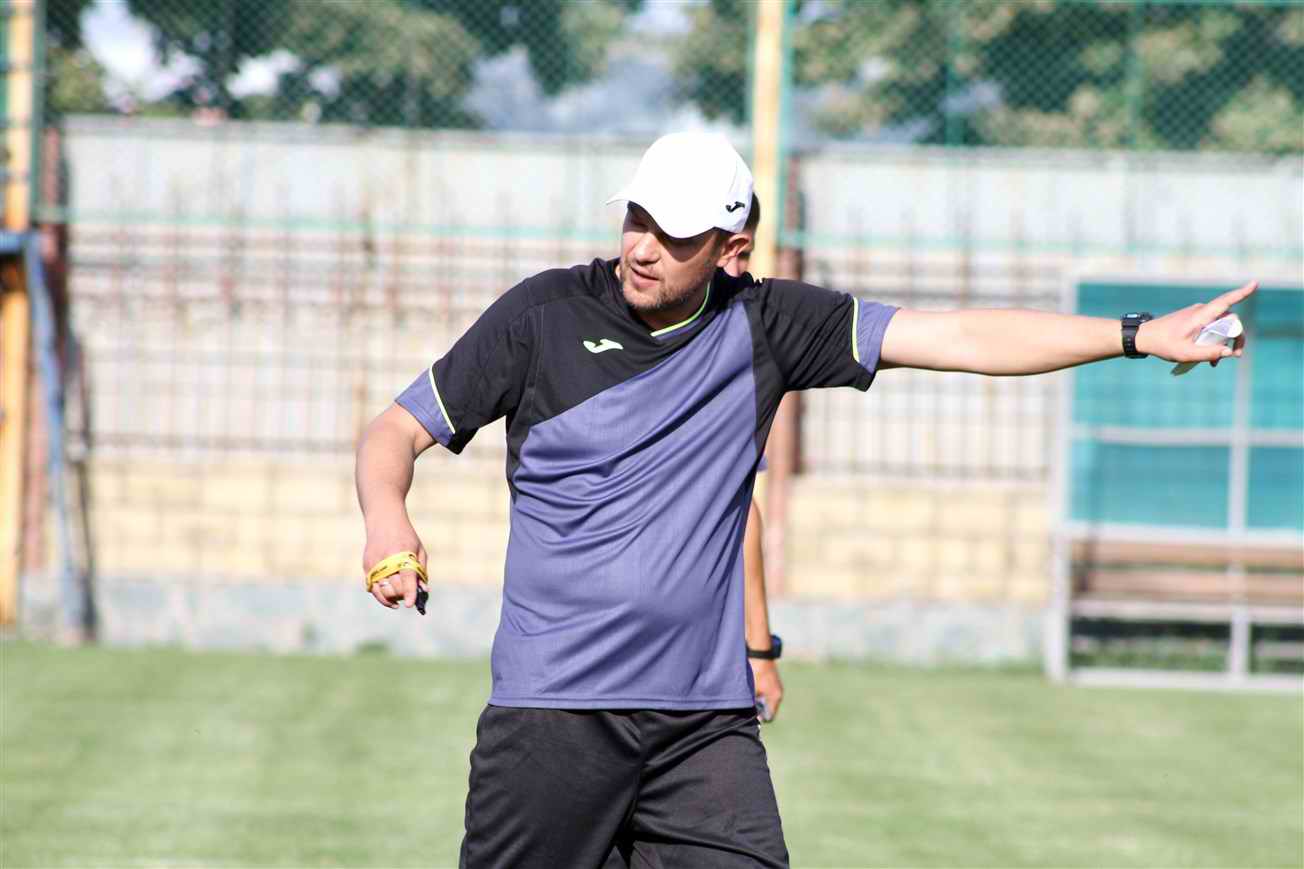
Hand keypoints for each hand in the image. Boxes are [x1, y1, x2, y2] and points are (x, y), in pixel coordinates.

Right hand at [362, 521, 427, 609]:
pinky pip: (373, 587)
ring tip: (399, 596)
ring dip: (392, 598)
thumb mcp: (419, 549)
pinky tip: (390, 596)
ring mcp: (374, 564)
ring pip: (381, 591)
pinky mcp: (366, 566)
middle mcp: (386, 560)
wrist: (384, 521)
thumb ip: (421, 571)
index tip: (410, 604)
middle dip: (403, 595)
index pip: (407, 578)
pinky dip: (382, 595)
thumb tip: (423, 591)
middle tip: (408, 595)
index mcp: (403, 554)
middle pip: (394, 587)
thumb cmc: (406, 536)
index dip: (409, 593)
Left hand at [750, 658, 783, 722]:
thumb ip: (753, 704)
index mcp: (775, 698)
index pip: (770, 717)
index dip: (760, 719)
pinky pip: (767, 693)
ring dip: (759, 701)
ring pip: (767, 701)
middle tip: (749, 706)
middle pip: (769, 709)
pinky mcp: (773, 681)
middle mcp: (778, 694)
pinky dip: (760, 694)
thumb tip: (752, 714)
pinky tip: (752, 689)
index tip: (752, 715)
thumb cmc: (756, 672)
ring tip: (750, 697)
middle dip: (759, 710)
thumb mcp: (752, 690)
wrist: (760, 653)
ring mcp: (776, 687)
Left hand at [1136, 281, 1254, 366]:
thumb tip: (1229, 352)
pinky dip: (1213, 340)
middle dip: (1235, 338)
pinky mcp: (1195, 319)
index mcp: (1200, 315)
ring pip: (1221, 325)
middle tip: (1234, 356)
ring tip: (1215, 362)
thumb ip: (1209, 353)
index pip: (1225, 302)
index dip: (1241, 293)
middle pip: (1229, 320)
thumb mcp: (1185, 354)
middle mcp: (1202, 311)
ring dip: (1223, 342)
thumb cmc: (1163, 345)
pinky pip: (1211, 327)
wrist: (1144, 337)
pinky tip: (1210, 357)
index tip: (1255, 284)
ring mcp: (1198, 314)